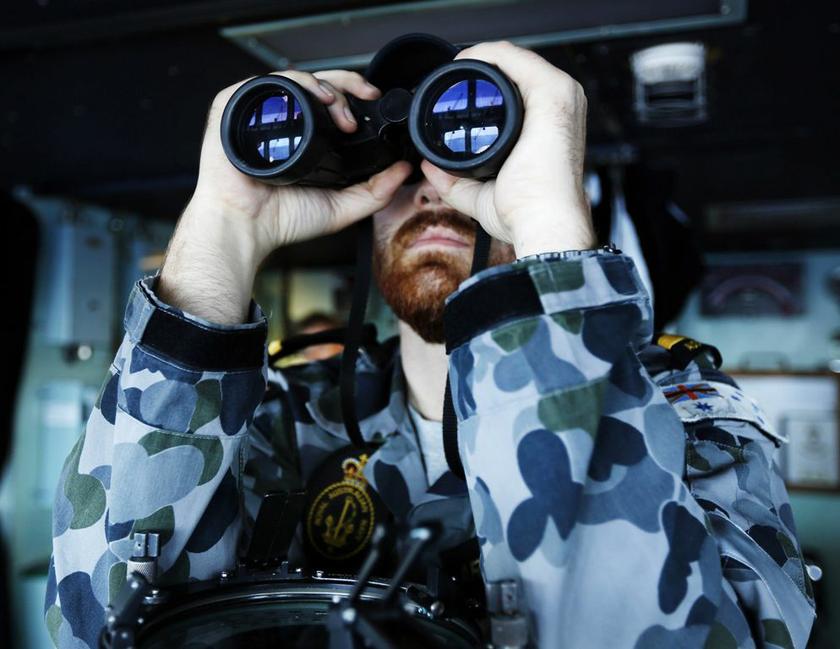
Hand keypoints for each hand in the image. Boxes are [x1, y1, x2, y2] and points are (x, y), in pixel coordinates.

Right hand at [160, 70, 411, 323]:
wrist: (246, 226)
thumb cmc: (282, 218)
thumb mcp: (341, 206)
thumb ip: (375, 191)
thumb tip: (404, 170)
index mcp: (304, 136)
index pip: (331, 102)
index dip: (354, 95)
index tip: (375, 100)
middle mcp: (282, 121)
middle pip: (318, 83)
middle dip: (347, 85)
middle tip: (365, 99)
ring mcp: (258, 112)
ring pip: (296, 79)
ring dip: (326, 85)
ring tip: (341, 109)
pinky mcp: (234, 106)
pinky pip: (267, 82)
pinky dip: (294, 82)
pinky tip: (315, 96)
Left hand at [420, 41, 595, 256]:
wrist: (544, 224)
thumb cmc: (526, 215)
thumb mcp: (482, 194)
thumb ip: (454, 181)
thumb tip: (429, 168)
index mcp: (549, 124)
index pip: (516, 88)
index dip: (483, 87)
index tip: (453, 97)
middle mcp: (560, 105)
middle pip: (514, 70)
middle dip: (478, 70)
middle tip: (447, 85)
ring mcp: (560, 96)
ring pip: (513, 59)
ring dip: (479, 58)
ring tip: (452, 73)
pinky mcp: (553, 93)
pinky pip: (514, 58)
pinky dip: (485, 54)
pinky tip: (463, 65)